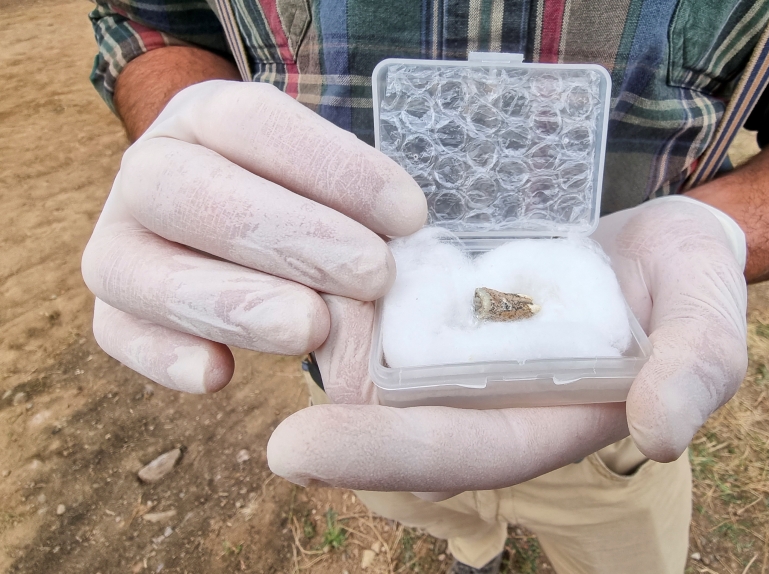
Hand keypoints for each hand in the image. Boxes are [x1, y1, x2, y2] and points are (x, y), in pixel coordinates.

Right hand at [82, 80, 426, 392]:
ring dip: (230, 302)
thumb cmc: (303, 202)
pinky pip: (116, 332)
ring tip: (310, 328)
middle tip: (370, 274)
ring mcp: (119, 239)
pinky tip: (218, 375)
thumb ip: (355, 207)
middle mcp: (149, 169)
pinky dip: (162, 356)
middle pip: (188, 190)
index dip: (333, 168)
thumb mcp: (329, 182)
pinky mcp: (111, 308)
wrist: (234, 220)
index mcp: (206, 118)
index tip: (410, 216)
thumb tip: (405, 252)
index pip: (254, 123)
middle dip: (286, 235)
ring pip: (139, 267)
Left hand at [265, 196, 746, 491]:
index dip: (385, 458)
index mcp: (544, 418)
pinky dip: (341, 282)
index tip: (293, 448)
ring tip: (251, 285)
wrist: (663, 240)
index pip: (461, 453)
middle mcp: (490, 393)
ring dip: (314, 330)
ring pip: (376, 352)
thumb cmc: (690, 281)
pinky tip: (289, 251)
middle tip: (233, 355)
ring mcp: (465, 343)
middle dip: (315, 397)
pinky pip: (386, 296)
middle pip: (396, 411)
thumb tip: (655, 431)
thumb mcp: (709, 316)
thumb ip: (695, 369)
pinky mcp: (451, 295)